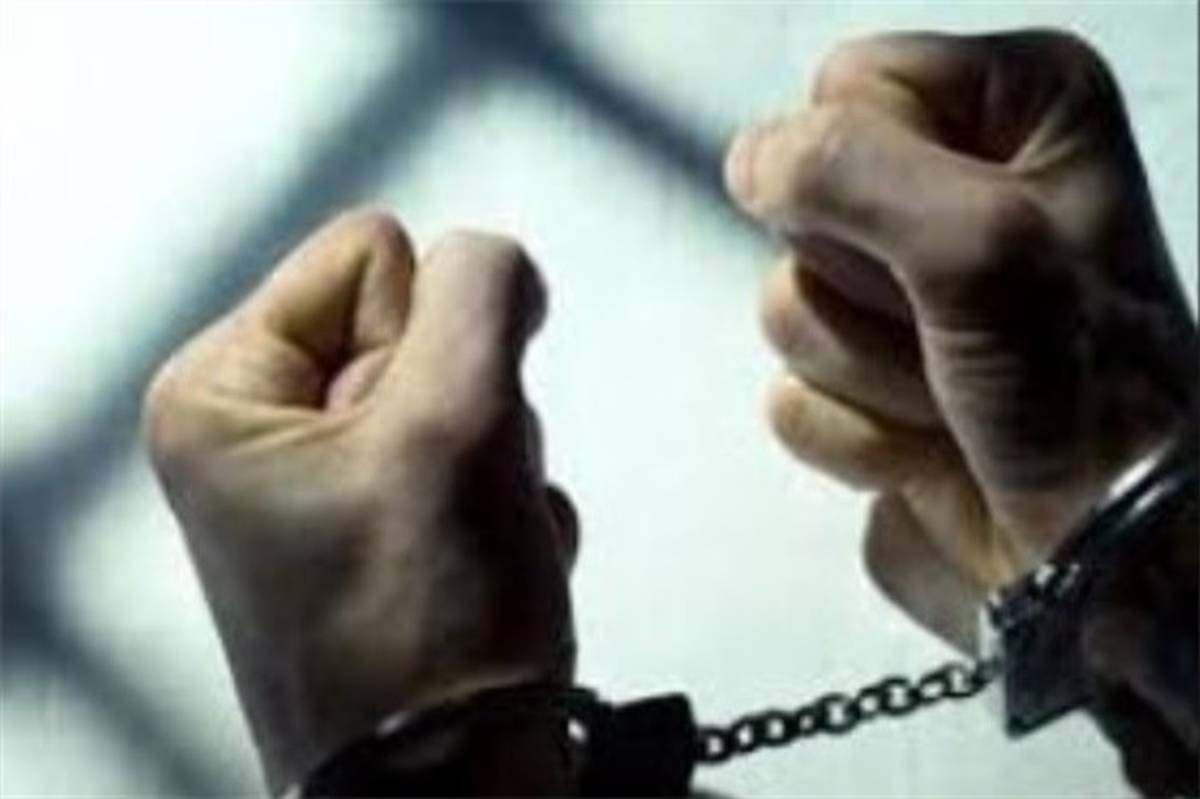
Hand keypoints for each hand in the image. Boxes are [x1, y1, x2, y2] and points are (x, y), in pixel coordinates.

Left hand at [143, 211, 577, 789]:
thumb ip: (482, 291)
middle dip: (464, 409)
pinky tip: (486, 569)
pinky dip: (502, 506)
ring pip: (462, 391)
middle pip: (419, 326)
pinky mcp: (386, 526)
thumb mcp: (455, 421)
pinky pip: (476, 454)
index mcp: (221, 394)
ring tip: (471, 542)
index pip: (371, 252)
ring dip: (495, 460)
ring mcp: (328, 483)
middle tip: (448, 500)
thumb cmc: (425, 628)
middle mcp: (260, 434)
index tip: (423, 437)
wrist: (458, 789)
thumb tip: (496, 263)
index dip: (429, 336)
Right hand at [725, 31, 1197, 649]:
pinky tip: (928, 445)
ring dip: (869, 372)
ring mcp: (902, 295)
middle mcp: (956, 190)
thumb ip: (849, 171)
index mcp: (1017, 112)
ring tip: (955, 396)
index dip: (869, 172)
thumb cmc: (1087, 402)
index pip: (850, 84)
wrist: (1100, 563)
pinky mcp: (863, 379)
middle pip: (805, 199)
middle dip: (869, 289)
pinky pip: (791, 394)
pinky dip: (857, 434)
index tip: (940, 243)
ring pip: (787, 303)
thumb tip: (750, 160)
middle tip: (954, 332)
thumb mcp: (978, 247)